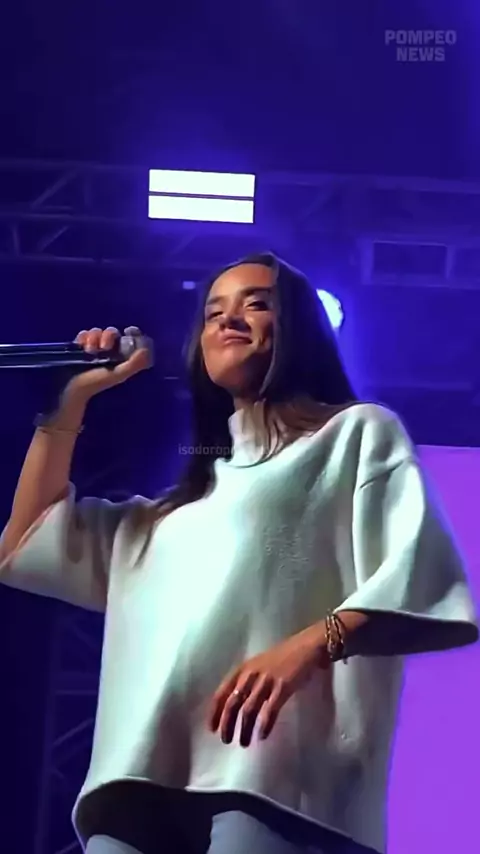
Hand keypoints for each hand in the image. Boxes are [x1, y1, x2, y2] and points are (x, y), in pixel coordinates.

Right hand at [63, 326, 151, 402]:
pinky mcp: (80, 345)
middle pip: (111, 332)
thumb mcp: (118, 375)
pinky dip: (83, 338)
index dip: (131, 332)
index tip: (129, 330)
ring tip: (89, 351)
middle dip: (107, 336)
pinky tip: (81, 346)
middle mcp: (109, 350)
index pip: (129, 339)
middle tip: (104, 348)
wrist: (72, 387)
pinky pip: (84, 334)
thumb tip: (145, 350)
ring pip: (97, 331)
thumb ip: (133, 364)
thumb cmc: (96, 383)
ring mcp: (94, 346)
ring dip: (93, 338)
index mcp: (120, 356)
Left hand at [209, 624, 326, 746]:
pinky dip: (264, 725)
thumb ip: (246, 682)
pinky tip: (262, 736)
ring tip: (244, 742)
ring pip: (249, 710)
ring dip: (244, 729)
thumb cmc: (282, 658)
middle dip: (227, 724)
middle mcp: (251, 674)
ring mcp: (266, 680)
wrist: (306, 648)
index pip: (221, 693)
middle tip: (226, 740)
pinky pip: (270, 710)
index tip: (212, 729)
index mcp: (242, 669)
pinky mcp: (282, 687)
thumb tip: (234, 707)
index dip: (215, 712)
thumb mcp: (258, 665)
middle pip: (233, 704)